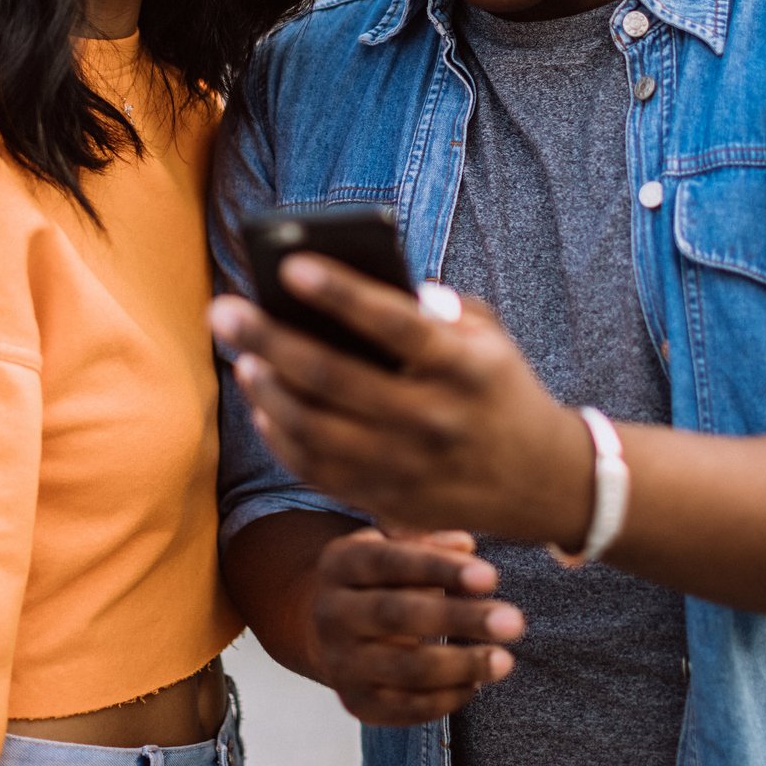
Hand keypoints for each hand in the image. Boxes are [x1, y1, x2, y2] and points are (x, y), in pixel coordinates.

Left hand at [210, 254, 593, 544]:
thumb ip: (434, 307)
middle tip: (223, 309)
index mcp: (463, 367)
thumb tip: (355, 282)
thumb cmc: (500, 387)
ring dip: (266, 389)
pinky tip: (263, 403)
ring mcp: (408, 467)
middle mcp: (434, 419)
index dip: (339, 293)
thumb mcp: (488, 336)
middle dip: (268, 338)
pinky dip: (281, 436)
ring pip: (313, 429)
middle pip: (333, 377)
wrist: (542, 481)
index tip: (289, 264)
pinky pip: (316, 470)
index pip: (394, 323)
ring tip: (242, 354)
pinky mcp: (388, 501)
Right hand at [311, 527, 522, 725]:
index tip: (491, 577)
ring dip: (460, 666)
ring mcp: (339, 663)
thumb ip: (427, 540)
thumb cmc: (381, 579)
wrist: (330, 631)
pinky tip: (476, 684)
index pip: (390, 562)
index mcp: (340, 563)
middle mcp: (331, 613)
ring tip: (505, 661)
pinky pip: (406, 708)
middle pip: (397, 615)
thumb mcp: (393, 545)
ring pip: (404, 668)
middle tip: (513, 622)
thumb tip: (465, 544)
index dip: (440, 568)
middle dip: (459, 619)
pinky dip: (446, 698)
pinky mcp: (356, 703)